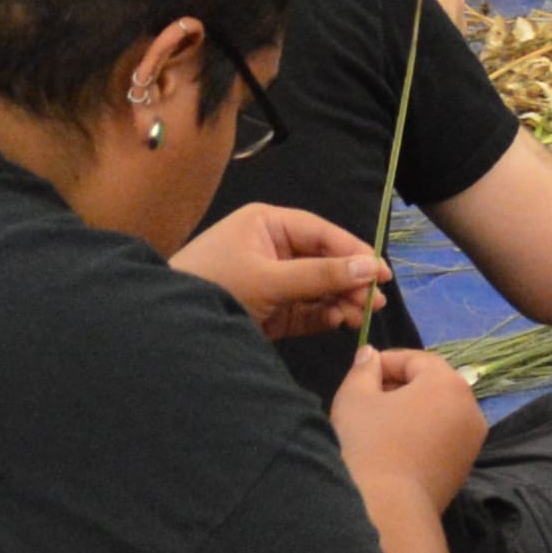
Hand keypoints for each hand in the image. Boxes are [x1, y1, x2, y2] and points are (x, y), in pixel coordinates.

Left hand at [177, 199, 393, 346]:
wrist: (168, 328)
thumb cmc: (214, 285)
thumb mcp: (269, 279)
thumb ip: (320, 275)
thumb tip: (370, 268)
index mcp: (267, 224)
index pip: (321, 233)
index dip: (354, 250)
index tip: (382, 272)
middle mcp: (272, 248)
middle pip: (323, 260)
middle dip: (349, 280)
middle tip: (375, 300)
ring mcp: (272, 280)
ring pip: (318, 287)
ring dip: (341, 300)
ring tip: (360, 315)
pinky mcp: (271, 310)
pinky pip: (306, 309)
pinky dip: (324, 316)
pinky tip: (340, 321)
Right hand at [325, 340, 492, 504]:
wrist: (388, 512)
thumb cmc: (370, 445)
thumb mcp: (355, 398)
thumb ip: (363, 369)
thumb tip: (371, 355)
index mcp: (449, 384)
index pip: (416, 360)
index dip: (385, 362)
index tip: (360, 374)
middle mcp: (470, 409)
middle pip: (431, 385)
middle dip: (398, 387)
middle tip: (365, 400)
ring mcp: (472, 442)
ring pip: (437, 413)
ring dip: (409, 412)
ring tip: (376, 425)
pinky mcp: (464, 469)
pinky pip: (441, 438)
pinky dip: (420, 435)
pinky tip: (392, 449)